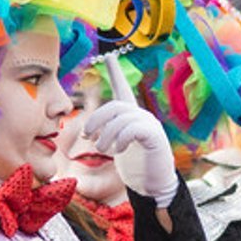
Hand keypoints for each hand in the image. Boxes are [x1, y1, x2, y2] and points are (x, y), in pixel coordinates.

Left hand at [84, 66, 176, 201]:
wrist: (154, 186)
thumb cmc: (135, 167)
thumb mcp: (116, 147)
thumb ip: (106, 135)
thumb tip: (85, 131)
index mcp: (131, 117)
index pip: (123, 89)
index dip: (116, 72)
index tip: (109, 55)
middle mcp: (141, 116)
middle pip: (114, 105)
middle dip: (96, 119)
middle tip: (87, 136)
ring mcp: (149, 125)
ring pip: (121, 118)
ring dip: (105, 134)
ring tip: (101, 149)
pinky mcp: (154, 137)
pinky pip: (133, 128)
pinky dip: (120, 139)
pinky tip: (118, 150)